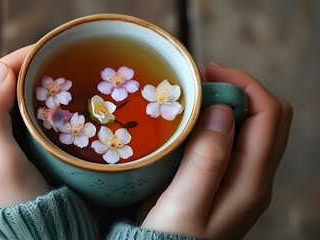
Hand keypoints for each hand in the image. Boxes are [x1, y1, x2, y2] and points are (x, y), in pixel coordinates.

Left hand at [0, 46, 47, 206]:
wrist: (35, 232)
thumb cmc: (19, 203)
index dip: (7, 65)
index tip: (40, 54)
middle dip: (12, 69)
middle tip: (45, 61)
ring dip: (16, 82)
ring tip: (42, 73)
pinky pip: (4, 113)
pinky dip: (20, 98)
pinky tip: (36, 95)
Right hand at [141, 63, 292, 238]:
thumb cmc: (171, 239)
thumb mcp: (184, 205)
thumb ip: (206, 161)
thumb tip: (223, 111)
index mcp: (250, 181)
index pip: (269, 116)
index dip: (244, 85)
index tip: (209, 72)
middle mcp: (256, 178)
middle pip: (271, 117)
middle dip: (242, 89)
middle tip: (204, 82)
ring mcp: (245, 179)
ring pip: (256, 126)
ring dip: (232, 103)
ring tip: (198, 97)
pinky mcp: (230, 179)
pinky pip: (239, 139)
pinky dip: (223, 121)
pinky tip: (197, 122)